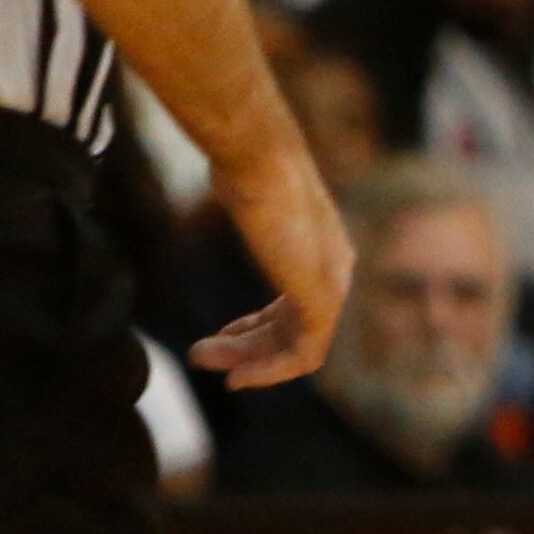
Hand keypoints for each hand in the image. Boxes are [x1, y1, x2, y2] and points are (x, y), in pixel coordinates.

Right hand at [188, 147, 353, 388]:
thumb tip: (229, 175)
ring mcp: (333, 284)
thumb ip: (252, 202)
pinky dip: (271, 371)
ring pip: (297, 344)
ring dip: (250, 361)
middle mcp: (334, 267)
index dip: (257, 326)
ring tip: (201, 359)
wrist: (259, 157)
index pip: (295, 302)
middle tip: (199, 355)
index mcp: (323, 247)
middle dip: (245, 346)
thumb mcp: (251, 190)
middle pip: (292, 325)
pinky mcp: (323, 298)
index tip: (223, 336)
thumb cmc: (247, 164)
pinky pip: (306, 353)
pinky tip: (238, 377)